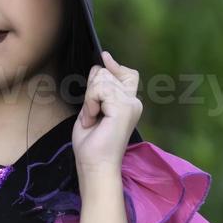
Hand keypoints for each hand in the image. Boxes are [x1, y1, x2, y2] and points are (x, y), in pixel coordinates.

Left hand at [72, 50, 140, 175]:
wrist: (95, 165)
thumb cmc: (92, 144)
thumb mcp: (92, 110)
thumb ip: (98, 90)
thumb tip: (99, 67)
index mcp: (128, 103)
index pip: (128, 74)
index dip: (115, 65)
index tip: (104, 58)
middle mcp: (133, 102)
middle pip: (107, 73)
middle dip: (91, 91)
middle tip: (91, 114)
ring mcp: (131, 104)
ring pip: (101, 79)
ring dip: (89, 99)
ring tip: (92, 119)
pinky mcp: (124, 107)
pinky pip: (99, 90)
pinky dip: (90, 103)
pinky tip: (93, 119)